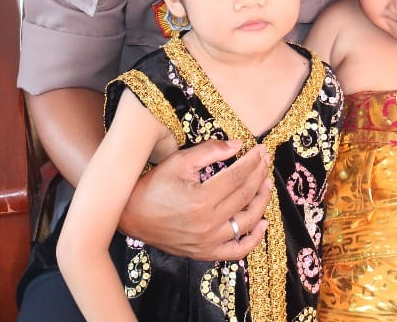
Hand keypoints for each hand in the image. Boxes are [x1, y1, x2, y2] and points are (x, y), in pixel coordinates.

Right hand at [119, 139, 271, 260]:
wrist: (131, 216)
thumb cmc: (154, 185)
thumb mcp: (179, 161)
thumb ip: (210, 151)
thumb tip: (238, 144)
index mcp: (201, 199)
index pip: (238, 177)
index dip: (252, 161)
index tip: (260, 150)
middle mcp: (207, 224)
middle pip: (245, 196)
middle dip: (259, 175)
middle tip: (265, 161)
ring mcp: (207, 242)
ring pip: (247, 222)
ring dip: (262, 202)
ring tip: (266, 184)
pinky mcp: (204, 253)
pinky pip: (237, 251)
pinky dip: (253, 239)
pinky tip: (262, 223)